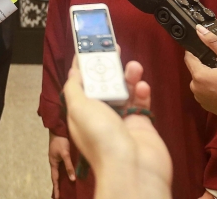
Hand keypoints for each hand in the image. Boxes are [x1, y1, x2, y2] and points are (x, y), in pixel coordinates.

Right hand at [48, 133, 73, 198]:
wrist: (59, 128)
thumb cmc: (60, 140)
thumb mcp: (65, 154)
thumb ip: (69, 166)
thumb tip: (72, 179)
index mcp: (53, 163)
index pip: (55, 179)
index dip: (56, 188)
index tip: (57, 197)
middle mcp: (55, 162)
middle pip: (56, 177)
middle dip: (57, 186)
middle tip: (58, 196)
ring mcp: (58, 158)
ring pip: (60, 172)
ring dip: (62, 179)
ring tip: (63, 188)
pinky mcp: (63, 155)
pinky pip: (64, 166)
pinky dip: (66, 172)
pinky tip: (69, 174)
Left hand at [62, 57, 170, 198]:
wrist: (133, 168)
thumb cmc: (102, 139)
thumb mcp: (78, 108)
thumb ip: (74, 88)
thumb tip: (73, 72)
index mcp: (81, 113)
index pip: (81, 85)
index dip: (84, 67)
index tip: (89, 48)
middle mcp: (101, 116)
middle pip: (104, 86)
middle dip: (109, 68)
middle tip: (115, 49)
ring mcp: (122, 121)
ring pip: (125, 91)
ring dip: (129, 77)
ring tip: (134, 66)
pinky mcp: (141, 125)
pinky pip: (141, 103)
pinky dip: (142, 92)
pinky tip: (143, 86)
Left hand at [184, 25, 216, 142]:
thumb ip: (214, 43)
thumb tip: (199, 30)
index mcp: (199, 76)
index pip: (188, 56)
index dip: (196, 49)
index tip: (207, 48)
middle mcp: (195, 88)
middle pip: (195, 68)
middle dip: (206, 63)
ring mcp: (200, 99)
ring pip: (200, 79)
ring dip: (209, 75)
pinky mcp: (206, 106)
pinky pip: (204, 90)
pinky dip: (212, 86)